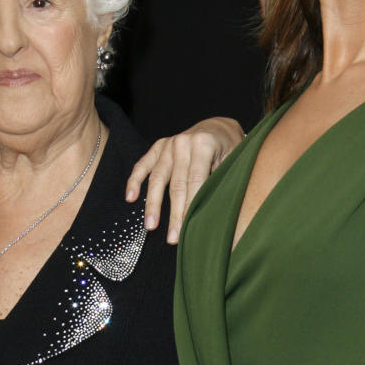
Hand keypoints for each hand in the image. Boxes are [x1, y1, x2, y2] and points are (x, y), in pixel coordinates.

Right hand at [126, 117, 243, 242]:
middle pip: (176, 184)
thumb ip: (222, 181)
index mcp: (204, 144)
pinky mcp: (158, 147)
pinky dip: (135, 181)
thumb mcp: (234, 161)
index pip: (195, 181)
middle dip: (174, 213)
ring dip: (153, 204)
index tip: (188, 229)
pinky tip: (131, 197)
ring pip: (157, 178)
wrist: (217, 127)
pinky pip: (143, 164)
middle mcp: (183, 143)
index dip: (190, 207)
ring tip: (150, 225)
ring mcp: (168, 144)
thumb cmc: (229, 147)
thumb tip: (213, 213)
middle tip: (172, 237)